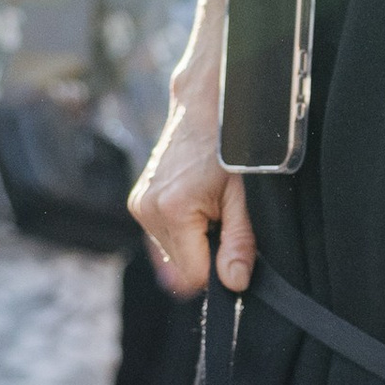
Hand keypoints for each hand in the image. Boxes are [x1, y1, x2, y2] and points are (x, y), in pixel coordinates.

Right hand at [131, 0, 255, 297]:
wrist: (208, 101)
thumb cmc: (232, 143)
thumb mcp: (245, 194)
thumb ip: (240, 242)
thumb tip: (234, 283)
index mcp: (170, 209)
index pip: (194, 275)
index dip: (220, 267)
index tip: (235, 242)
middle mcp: (146, 208)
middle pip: (182, 265)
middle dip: (208, 250)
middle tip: (226, 212)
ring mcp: (139, 203)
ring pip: (173, 251)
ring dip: (197, 238)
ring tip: (213, 200)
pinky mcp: (139, 198)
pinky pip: (165, 233)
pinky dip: (185, 225)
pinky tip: (198, 197)